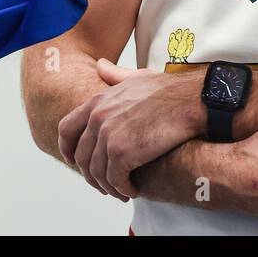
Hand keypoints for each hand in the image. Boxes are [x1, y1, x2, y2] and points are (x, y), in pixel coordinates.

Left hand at [57, 59, 205, 200]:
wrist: (191, 100)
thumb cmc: (169, 90)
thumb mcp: (136, 77)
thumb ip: (115, 75)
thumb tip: (100, 65)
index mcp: (98, 101)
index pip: (66, 129)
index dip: (67, 149)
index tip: (76, 162)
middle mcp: (98, 117)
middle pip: (81, 157)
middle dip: (91, 175)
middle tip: (106, 184)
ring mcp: (108, 135)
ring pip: (96, 172)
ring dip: (108, 186)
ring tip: (122, 191)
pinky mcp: (123, 152)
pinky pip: (114, 179)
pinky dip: (123, 188)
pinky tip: (133, 190)